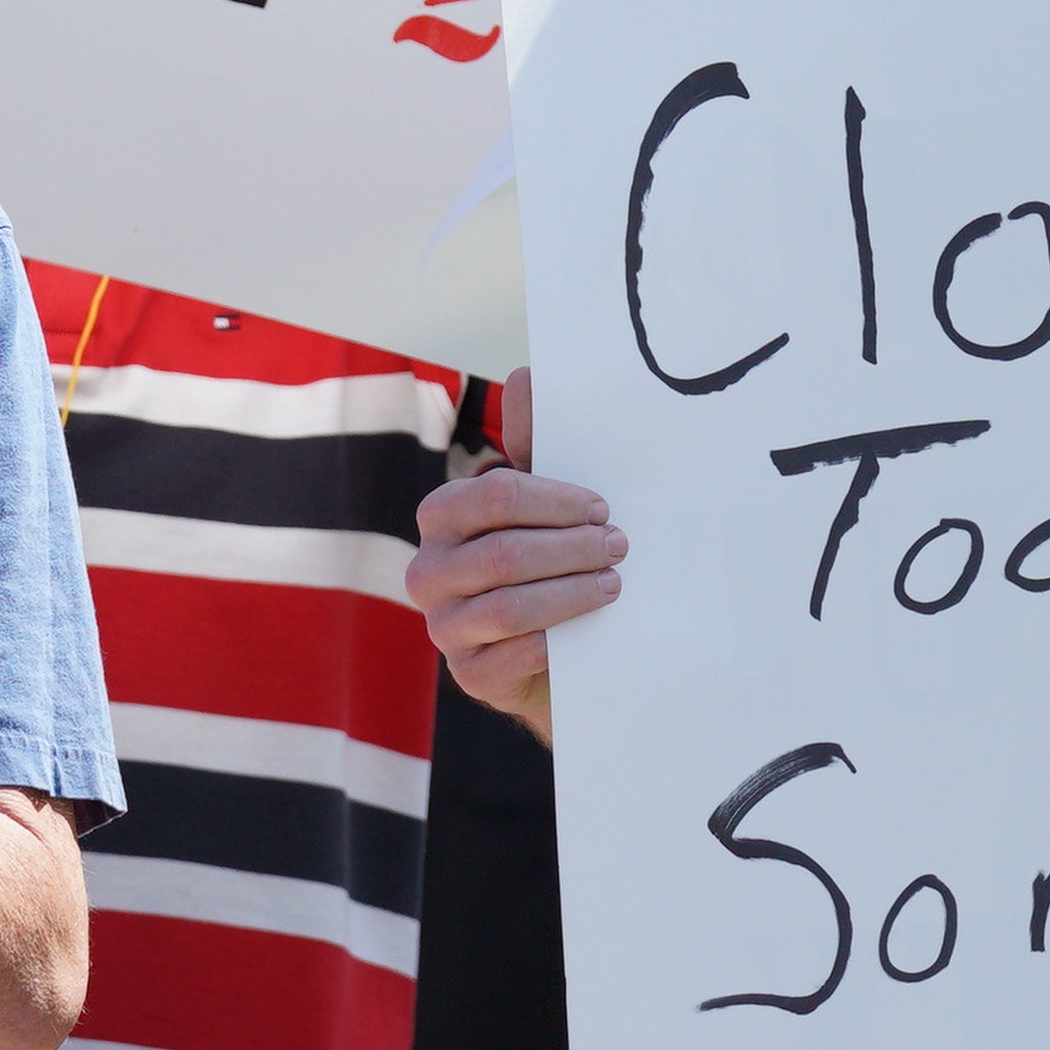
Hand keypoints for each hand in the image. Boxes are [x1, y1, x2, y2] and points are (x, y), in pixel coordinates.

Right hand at [408, 375, 621, 740]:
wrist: (556, 646)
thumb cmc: (547, 558)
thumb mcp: (543, 502)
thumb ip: (532, 443)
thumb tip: (528, 375)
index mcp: (443, 516)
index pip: (492, 498)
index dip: (554, 502)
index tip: (601, 508)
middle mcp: (429, 570)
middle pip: (502, 554)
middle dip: (571, 549)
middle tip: (620, 547)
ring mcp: (444, 626)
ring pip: (507, 608)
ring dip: (570, 594)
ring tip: (614, 585)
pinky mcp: (467, 674)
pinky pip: (508, 657)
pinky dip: (553, 643)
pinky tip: (583, 636)